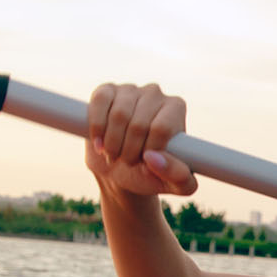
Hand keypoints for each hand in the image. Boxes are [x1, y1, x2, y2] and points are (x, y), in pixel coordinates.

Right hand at [85, 83, 196, 197]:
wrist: (121, 169)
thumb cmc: (153, 174)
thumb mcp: (175, 185)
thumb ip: (179, 177)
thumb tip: (153, 157)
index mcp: (175, 108)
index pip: (161, 128)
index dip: (148, 152)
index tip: (145, 163)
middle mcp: (155, 94)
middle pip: (139, 124)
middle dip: (129, 152)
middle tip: (127, 162)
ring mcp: (129, 90)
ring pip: (118, 115)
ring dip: (112, 144)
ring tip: (114, 155)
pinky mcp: (106, 91)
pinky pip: (99, 102)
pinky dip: (96, 128)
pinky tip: (99, 143)